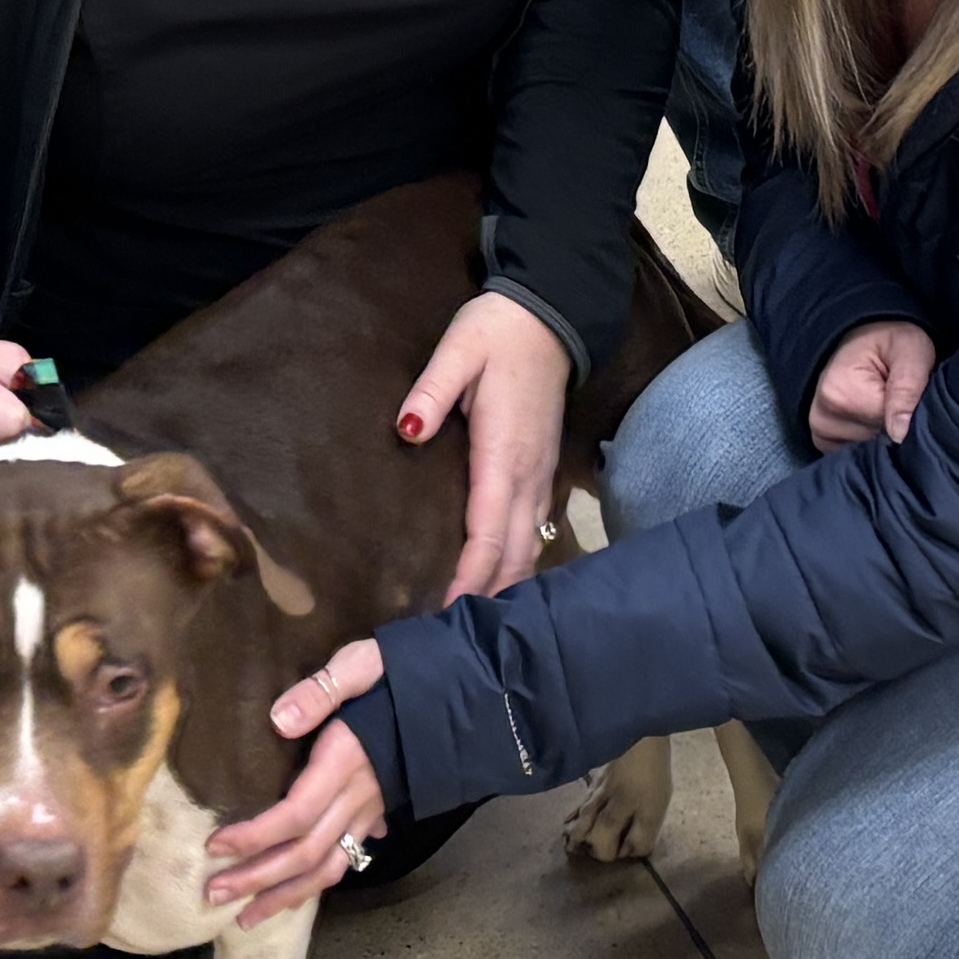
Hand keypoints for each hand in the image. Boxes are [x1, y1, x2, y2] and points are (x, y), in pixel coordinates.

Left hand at [211, 645, 394, 920]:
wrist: (465, 693)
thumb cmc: (409, 672)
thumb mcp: (364, 663)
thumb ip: (322, 690)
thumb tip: (280, 720)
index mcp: (347, 760)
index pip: (297, 814)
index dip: (255, 836)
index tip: (215, 846)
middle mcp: (358, 796)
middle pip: (306, 853)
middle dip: (259, 880)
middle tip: (214, 896)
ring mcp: (372, 810)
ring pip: (329, 868)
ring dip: (285, 897)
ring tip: (247, 919)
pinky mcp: (380, 812)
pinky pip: (347, 859)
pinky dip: (316, 884)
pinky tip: (294, 897)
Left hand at [400, 294, 573, 603]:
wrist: (550, 315)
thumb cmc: (496, 334)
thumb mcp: (457, 351)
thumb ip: (431, 392)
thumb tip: (407, 431)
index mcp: (504, 455)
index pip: (488, 535)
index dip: (469, 580)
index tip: (446, 618)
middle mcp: (528, 476)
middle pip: (513, 556)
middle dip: (486, 600)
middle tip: (451, 643)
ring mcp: (541, 476)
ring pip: (528, 549)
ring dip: (505, 587)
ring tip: (472, 628)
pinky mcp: (544, 472)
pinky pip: (533, 531)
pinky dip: (517, 565)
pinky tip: (499, 584)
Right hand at [806, 317, 937, 446]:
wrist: (864, 335)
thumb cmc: (891, 342)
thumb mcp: (911, 353)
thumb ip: (908, 390)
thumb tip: (899, 436)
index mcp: (840, 393)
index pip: (889, 429)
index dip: (910, 418)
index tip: (914, 397)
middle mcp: (821, 416)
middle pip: (875, 444)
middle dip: (895, 428)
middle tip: (900, 398)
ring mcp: (818, 430)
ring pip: (866, 451)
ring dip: (881, 435)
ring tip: (885, 405)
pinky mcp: (822, 438)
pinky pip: (852, 453)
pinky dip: (868, 441)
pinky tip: (874, 419)